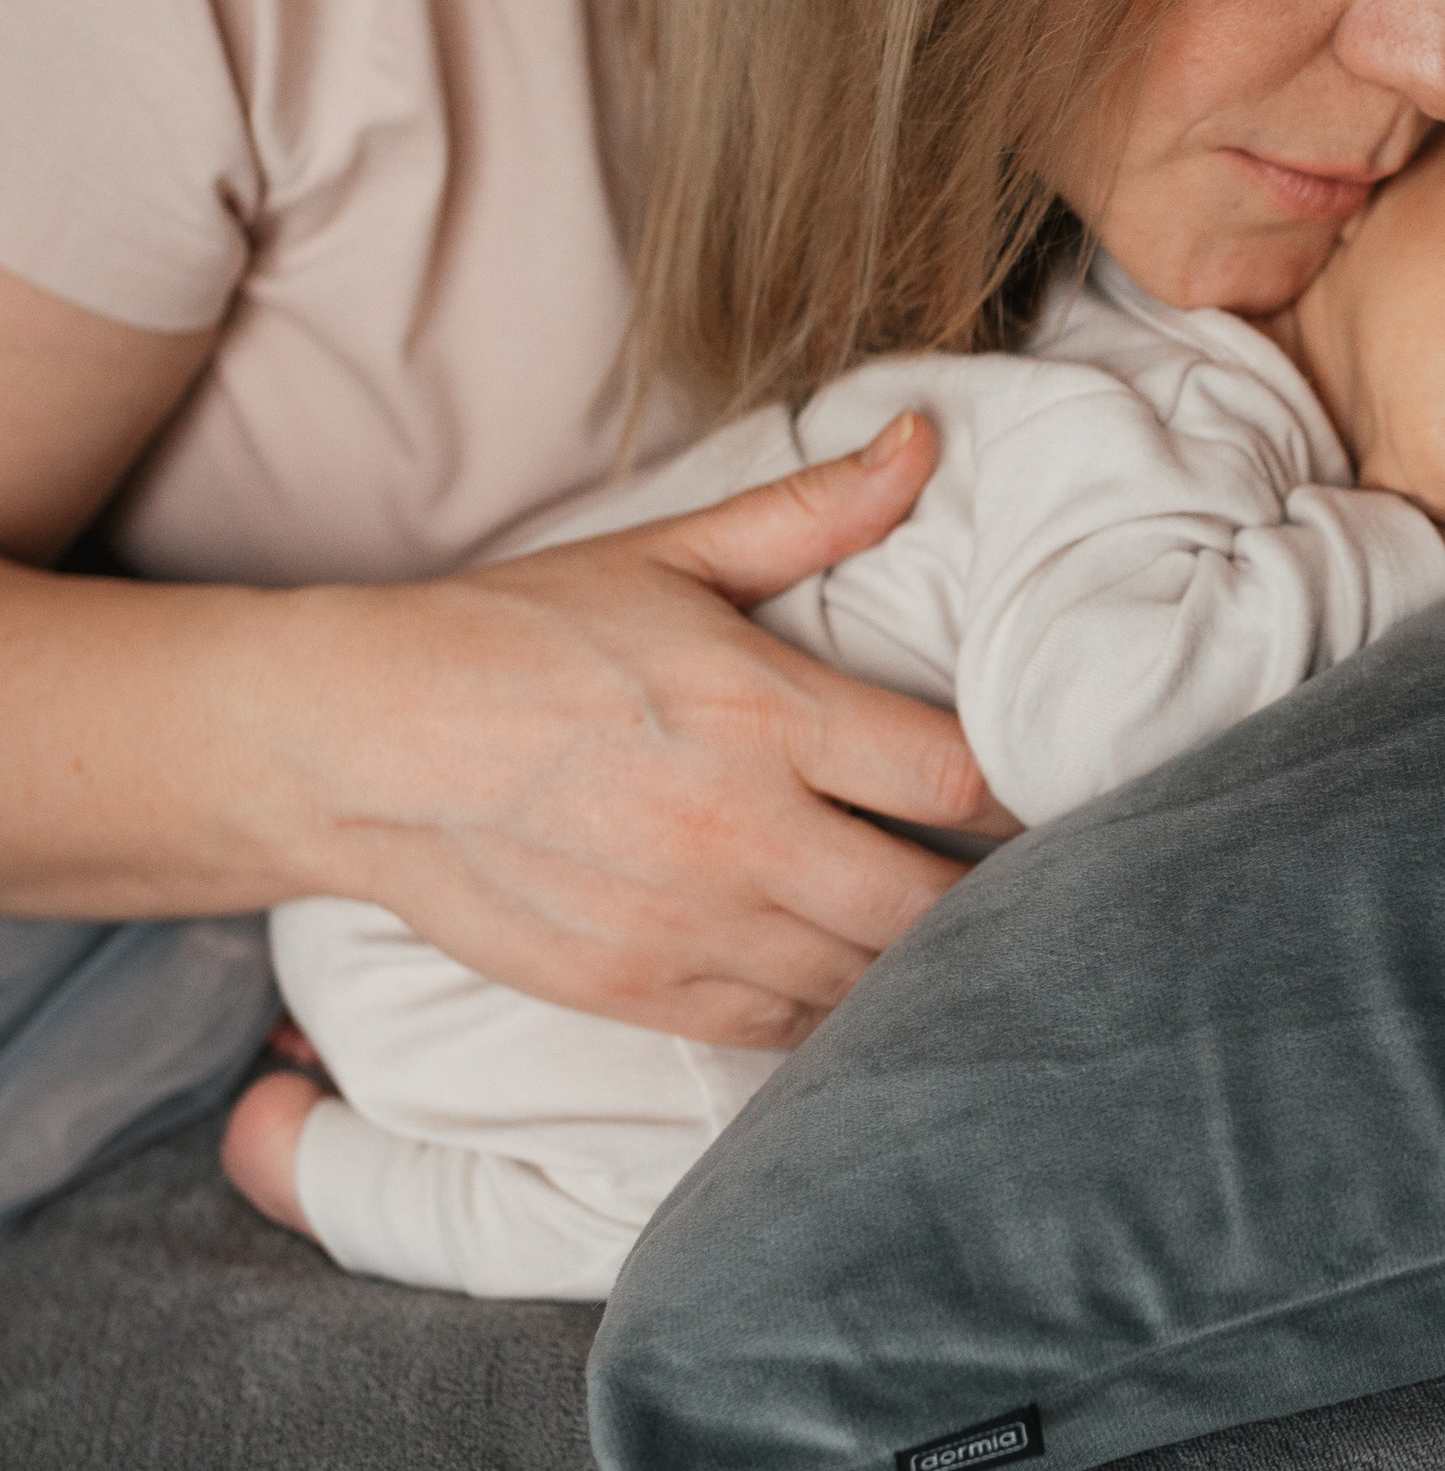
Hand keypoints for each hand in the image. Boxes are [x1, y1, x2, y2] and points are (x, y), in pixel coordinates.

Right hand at [276, 413, 1009, 1047]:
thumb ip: (809, 513)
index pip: (956, 776)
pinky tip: (863, 981)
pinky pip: (787, 1028)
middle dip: (994, 898)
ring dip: (923, 963)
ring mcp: (693, 924)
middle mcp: (742, 830)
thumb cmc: (517, 636)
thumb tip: (923, 442)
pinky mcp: (644, 991)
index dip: (1028, 793)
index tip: (1057, 790)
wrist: (360, 746)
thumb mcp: (666, 555)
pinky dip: (838, 1012)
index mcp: (765, 713)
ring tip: (962, 936)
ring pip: (869, 980)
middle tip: (1035, 885)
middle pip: (934, 904)